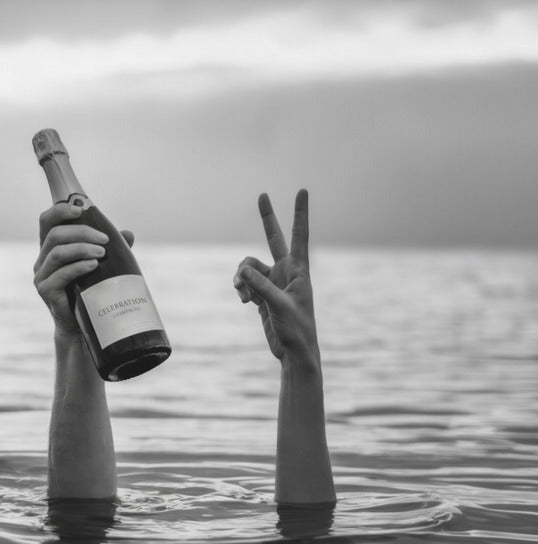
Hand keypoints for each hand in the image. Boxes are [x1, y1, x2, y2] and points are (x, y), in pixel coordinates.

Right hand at [34, 202, 133, 334]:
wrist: (82, 326)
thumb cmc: (90, 291)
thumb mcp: (100, 266)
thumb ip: (110, 249)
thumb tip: (128, 234)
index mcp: (51, 248)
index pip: (47, 221)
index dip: (61, 211)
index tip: (80, 208)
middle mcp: (42, 260)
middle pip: (55, 234)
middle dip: (82, 232)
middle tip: (105, 239)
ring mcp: (41, 276)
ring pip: (57, 253)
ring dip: (81, 248)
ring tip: (102, 252)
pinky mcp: (45, 291)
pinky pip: (60, 274)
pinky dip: (78, 267)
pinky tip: (93, 265)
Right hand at [233, 189, 319, 370]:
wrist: (293, 352)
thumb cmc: (296, 329)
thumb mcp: (279, 306)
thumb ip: (261, 287)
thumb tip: (241, 271)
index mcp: (298, 270)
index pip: (299, 235)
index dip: (300, 213)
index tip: (302, 191)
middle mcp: (286, 271)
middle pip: (273, 238)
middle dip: (267, 219)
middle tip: (262, 195)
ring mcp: (273, 282)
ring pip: (248, 266)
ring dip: (241, 279)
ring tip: (243, 297)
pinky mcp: (262, 294)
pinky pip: (244, 282)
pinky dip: (241, 290)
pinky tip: (245, 303)